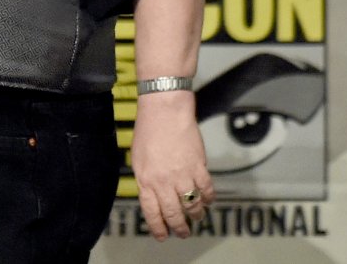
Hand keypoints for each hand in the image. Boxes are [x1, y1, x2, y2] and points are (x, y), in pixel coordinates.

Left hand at [130, 91, 215, 239]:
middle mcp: (163, 182)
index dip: (158, 227)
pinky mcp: (198, 167)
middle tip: (182, 233)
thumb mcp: (138, 158)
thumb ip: (146, 179)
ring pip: (192, 205)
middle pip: (173, 214)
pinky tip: (207, 200)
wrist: (164, 111)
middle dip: (178, 228)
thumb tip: (153, 197)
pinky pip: (207, 190)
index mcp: (145, 180)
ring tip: (195, 217)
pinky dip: (208, 198)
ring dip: (195, 215)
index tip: (162, 236)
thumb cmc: (148, 131)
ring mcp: (182, 175)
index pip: (151, 212)